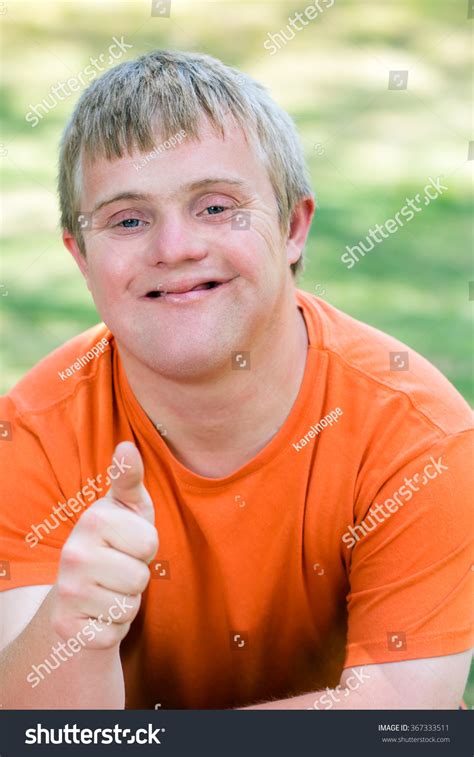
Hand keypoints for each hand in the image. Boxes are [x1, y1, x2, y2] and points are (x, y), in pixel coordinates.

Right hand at [52, 442, 157, 648]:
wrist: (80, 590)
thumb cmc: (117, 539)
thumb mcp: (128, 506)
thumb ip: (129, 477)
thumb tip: (127, 446)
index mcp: (92, 520)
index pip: (149, 544)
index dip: (145, 547)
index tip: (127, 542)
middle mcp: (72, 555)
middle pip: (140, 578)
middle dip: (137, 577)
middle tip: (118, 568)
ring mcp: (66, 593)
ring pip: (128, 607)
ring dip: (126, 602)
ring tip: (109, 588)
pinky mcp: (67, 628)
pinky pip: (114, 634)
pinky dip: (113, 627)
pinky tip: (98, 611)